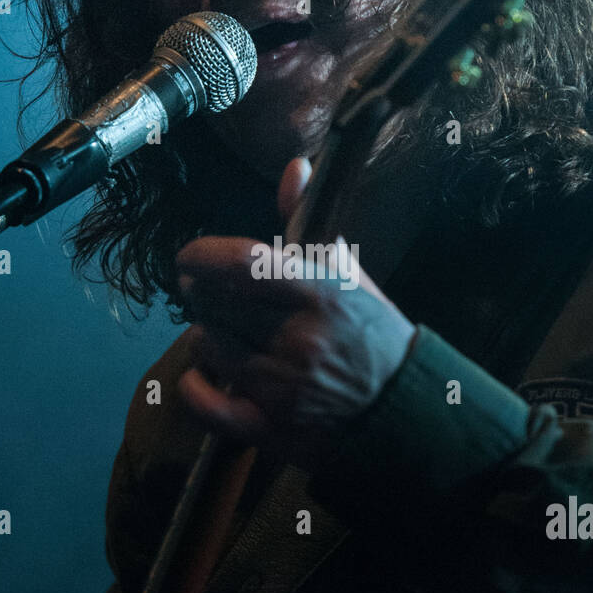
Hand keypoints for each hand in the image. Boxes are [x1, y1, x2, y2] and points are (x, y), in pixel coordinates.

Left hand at [175, 157, 416, 465]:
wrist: (403, 408)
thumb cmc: (371, 334)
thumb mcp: (347, 274)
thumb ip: (309, 222)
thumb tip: (294, 167)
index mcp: (319, 295)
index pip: (241, 264)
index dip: (202, 256)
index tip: (189, 257)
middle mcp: (297, 339)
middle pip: (215, 303)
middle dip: (201, 294)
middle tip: (206, 292)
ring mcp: (282, 387)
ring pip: (209, 346)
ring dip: (207, 334)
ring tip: (222, 330)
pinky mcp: (271, 426)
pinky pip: (208, 405)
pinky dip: (194, 387)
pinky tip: (199, 374)